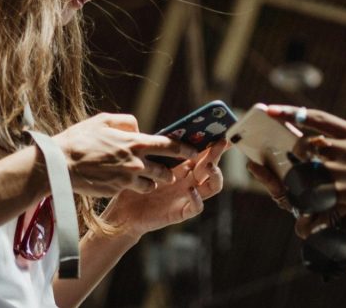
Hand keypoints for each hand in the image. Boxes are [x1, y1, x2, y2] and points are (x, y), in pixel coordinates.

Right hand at [53, 113, 197, 196]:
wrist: (59, 164)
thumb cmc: (79, 139)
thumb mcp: (103, 120)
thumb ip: (126, 122)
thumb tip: (138, 128)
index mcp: (134, 141)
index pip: (168, 145)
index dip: (185, 149)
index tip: (195, 151)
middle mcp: (135, 161)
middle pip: (165, 169)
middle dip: (172, 171)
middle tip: (174, 170)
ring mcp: (127, 178)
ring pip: (153, 184)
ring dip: (154, 182)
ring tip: (150, 179)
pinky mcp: (118, 190)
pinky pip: (136, 190)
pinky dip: (137, 188)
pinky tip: (130, 184)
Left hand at [102, 140, 228, 236]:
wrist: (123, 211)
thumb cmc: (133, 185)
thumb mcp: (146, 164)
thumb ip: (159, 151)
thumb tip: (168, 132)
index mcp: (182, 169)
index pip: (202, 154)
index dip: (212, 144)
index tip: (220, 132)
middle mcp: (189, 182)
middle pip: (210, 167)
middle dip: (217, 154)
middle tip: (221, 142)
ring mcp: (187, 197)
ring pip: (213, 187)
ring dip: (215, 175)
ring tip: (209, 165)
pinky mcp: (181, 212)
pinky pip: (197, 207)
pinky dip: (197, 198)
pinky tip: (191, 190)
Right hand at [247, 160, 345, 281]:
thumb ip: (334, 160)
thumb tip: (323, 132)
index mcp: (303, 200)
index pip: (280, 185)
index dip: (266, 176)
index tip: (254, 162)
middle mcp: (305, 219)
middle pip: (296, 200)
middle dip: (310, 183)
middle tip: (323, 168)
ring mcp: (318, 238)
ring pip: (321, 218)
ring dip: (345, 203)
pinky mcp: (336, 252)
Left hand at [266, 105, 345, 213]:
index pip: (316, 118)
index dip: (290, 114)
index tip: (271, 110)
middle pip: (306, 145)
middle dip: (297, 152)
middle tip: (295, 158)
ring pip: (309, 170)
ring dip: (302, 178)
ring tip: (300, 184)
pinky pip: (321, 194)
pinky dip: (313, 199)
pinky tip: (310, 205)